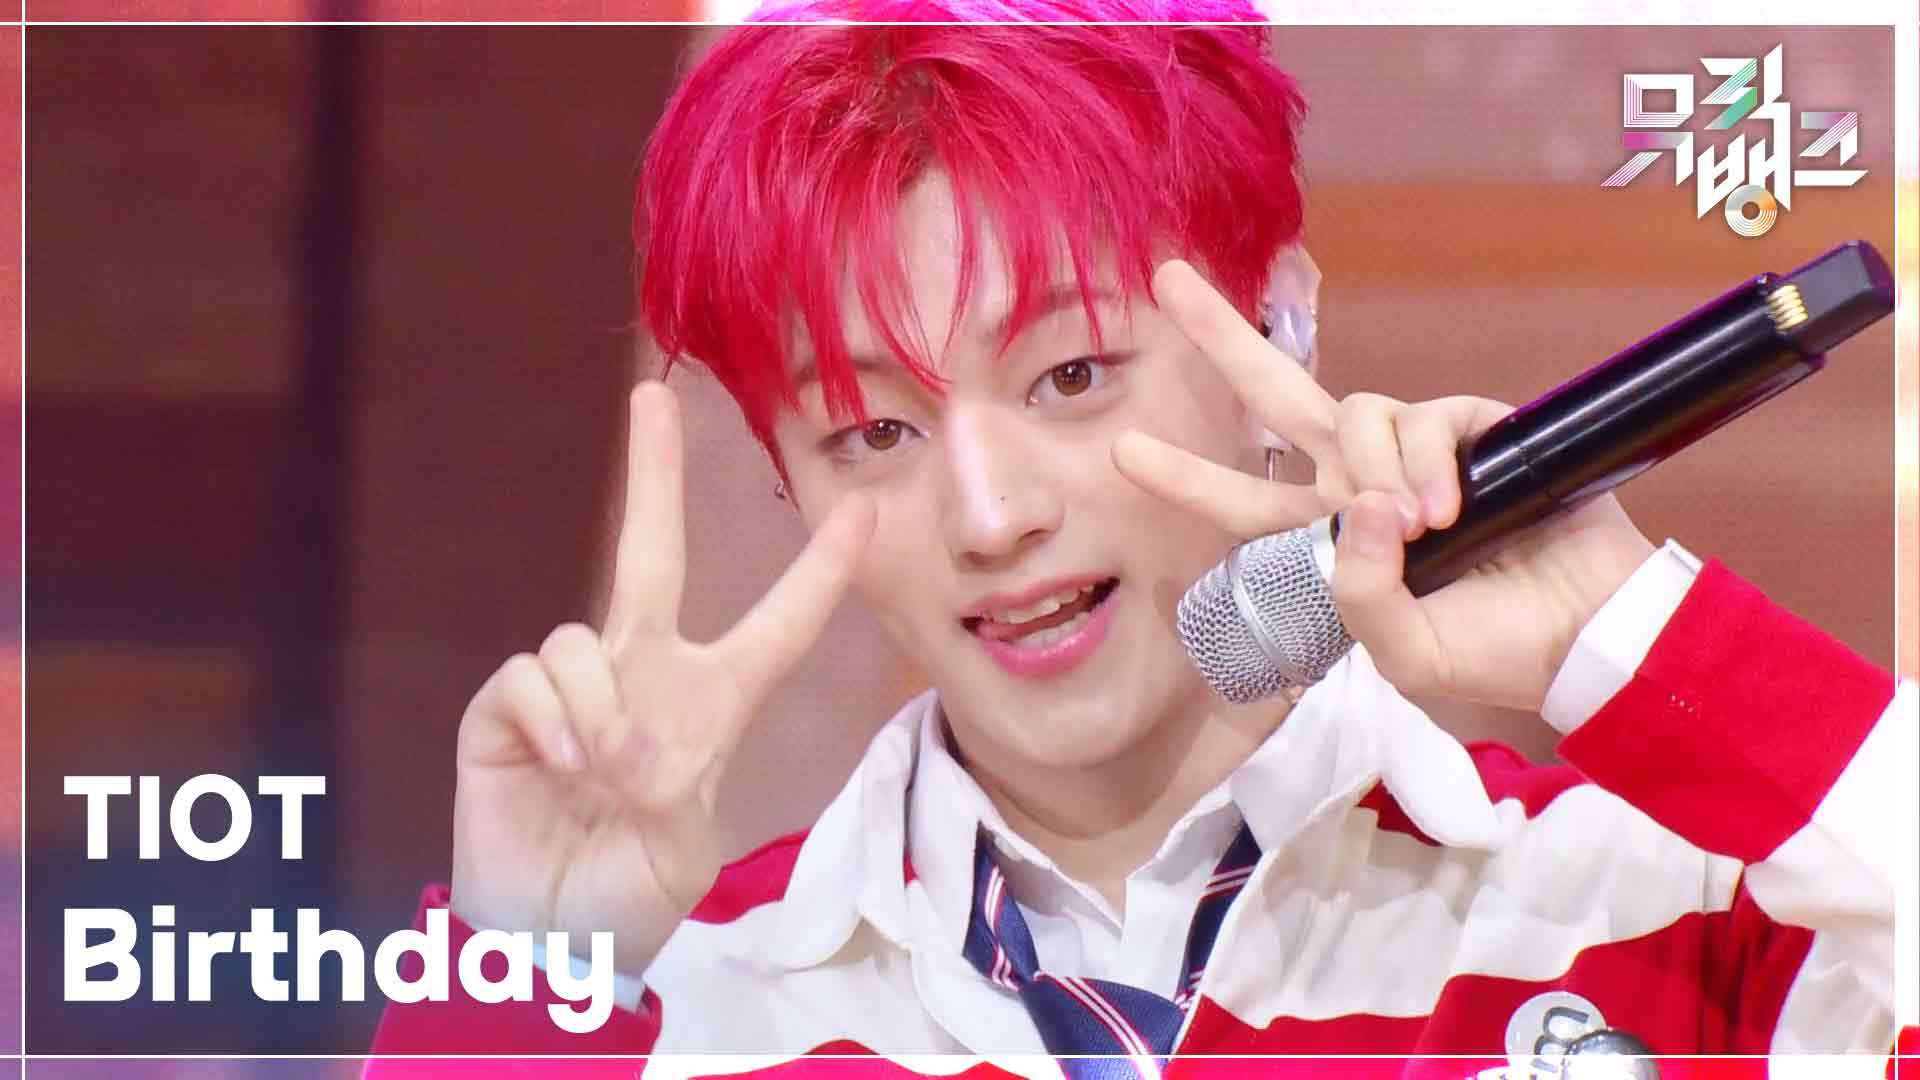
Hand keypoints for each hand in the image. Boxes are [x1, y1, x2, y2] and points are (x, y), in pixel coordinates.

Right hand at [450, 381, 874, 971]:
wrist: (550, 944)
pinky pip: (532, 675)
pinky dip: (552, 720)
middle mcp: (640, 674)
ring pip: (584, 640)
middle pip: (649, 554)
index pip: (777, 628)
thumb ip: (671, 785)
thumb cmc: (632, 897)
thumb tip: (613, 733)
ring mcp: (569, 687)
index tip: (861, 513)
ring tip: (601, 778)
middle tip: (652, 398)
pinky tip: (559, 765)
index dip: (818, 575)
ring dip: (600, 714)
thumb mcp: (686, 850)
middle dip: (653, 474)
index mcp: (710, 706)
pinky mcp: (502, 708)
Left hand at [1113, 260, 1654, 713]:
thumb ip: (1361, 596)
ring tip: (1422, 526)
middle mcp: (1359, 483)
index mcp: (1329, 539)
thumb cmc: (1492, 651)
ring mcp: (1414, 451)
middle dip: (1222, 337)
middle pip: (1279, 394)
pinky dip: (1427, 462)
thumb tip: (1359, 508)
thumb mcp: (1406, 655)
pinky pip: (1425, 420)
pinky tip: (1450, 509)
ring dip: (1377, 468)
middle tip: (1167, 279)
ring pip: (1358, 412)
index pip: (1244, 500)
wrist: (1584, 635)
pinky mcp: (1474, 428)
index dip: (1186, 477)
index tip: (1122, 452)